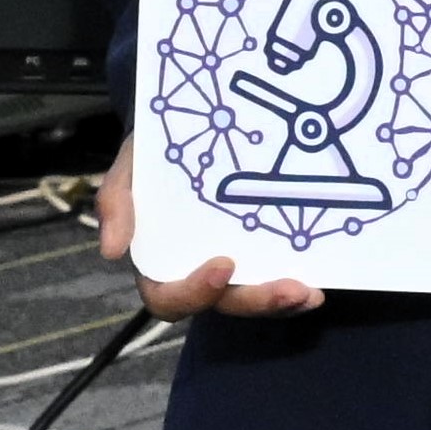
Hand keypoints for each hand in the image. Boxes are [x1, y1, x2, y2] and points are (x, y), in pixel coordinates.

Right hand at [92, 150, 318, 321]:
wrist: (191, 125)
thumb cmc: (153, 155)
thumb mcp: (129, 168)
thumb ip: (116, 201)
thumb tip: (111, 250)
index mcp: (158, 263)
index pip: (169, 298)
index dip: (195, 291)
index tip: (224, 264)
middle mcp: (195, 273)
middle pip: (224, 304)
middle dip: (257, 301)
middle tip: (291, 288)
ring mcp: (232, 269)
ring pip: (254, 300)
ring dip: (283, 301)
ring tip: (310, 291)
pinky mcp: (260, 256)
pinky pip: (276, 281)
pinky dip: (297, 290)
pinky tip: (319, 283)